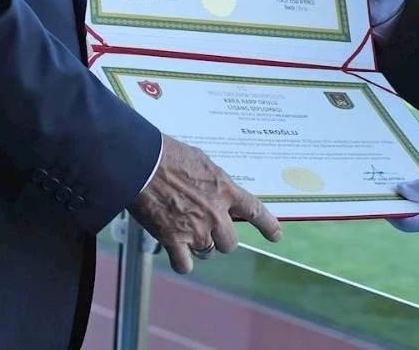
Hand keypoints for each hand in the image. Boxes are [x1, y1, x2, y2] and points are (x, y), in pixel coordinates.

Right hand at [129, 135, 280, 274]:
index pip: (255, 211)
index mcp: (225, 190)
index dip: (268, 225)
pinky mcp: (174, 240)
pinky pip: (184, 265)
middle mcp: (216, 213)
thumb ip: (215, 181)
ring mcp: (196, 229)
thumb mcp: (202, 162)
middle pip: (230, 243)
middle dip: (221, 239)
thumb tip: (218, 191)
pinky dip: (181, 261)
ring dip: (199, 246)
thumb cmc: (169, 155)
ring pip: (207, 252)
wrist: (142, 163)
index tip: (276, 236)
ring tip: (184, 232)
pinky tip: (175, 252)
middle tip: (207, 230)